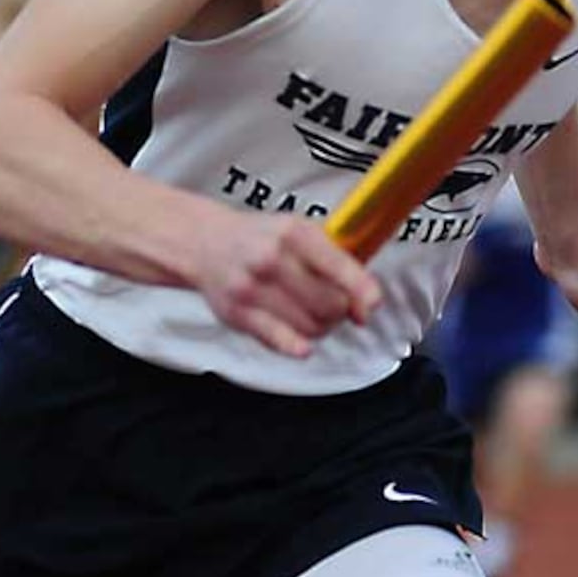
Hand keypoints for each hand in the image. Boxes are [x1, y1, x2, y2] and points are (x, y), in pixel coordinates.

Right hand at [190, 214, 381, 357]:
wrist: (204, 243)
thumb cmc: (260, 239)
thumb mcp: (299, 232)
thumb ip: (336, 261)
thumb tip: (367, 305)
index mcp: (294, 233)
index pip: (337, 266)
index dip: (361, 289)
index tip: (373, 303)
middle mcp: (272, 259)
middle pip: (330, 304)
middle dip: (341, 311)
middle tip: (335, 306)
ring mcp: (252, 288)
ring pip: (310, 327)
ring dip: (321, 328)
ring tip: (314, 316)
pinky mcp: (238, 314)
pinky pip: (280, 340)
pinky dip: (298, 345)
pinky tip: (302, 342)